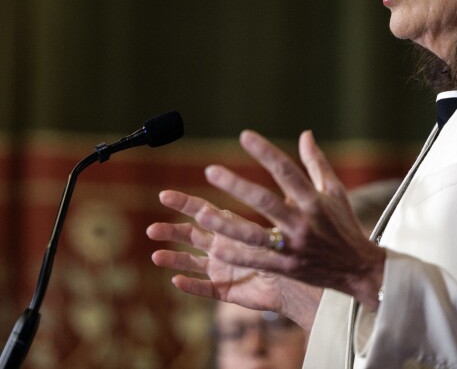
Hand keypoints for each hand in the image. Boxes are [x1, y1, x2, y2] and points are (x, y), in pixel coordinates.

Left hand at [148, 129, 384, 321]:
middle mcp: (302, 222)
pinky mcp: (287, 268)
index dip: (266, 152)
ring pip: (255, 236)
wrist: (358, 269)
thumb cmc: (343, 225)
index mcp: (314, 200)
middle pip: (266, 202)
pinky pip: (258, 261)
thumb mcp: (334, 191)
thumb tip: (305, 133)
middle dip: (237, 186)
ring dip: (227, 226)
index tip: (244, 136)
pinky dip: (237, 256)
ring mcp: (294, 247)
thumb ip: (316, 162)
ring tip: (201, 214)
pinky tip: (215, 249)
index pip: (286, 171)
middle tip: (211, 171)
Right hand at [148, 191, 320, 327]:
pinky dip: (192, 286)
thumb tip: (280, 164)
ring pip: (193, 263)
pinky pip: (207, 290)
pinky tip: (175, 281)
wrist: (306, 281)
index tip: (164, 195)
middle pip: (192, 235)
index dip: (184, 204)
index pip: (204, 211)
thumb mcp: (283, 217)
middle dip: (171, 230)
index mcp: (234, 227)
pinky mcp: (229, 291)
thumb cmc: (297, 248)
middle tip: (150, 228)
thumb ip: (275, 197)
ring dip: (174, 259)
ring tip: (155, 255)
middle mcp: (225, 246)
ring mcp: (224, 270)